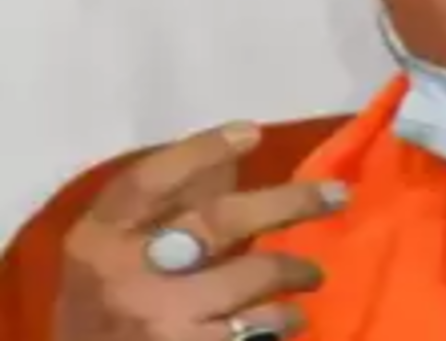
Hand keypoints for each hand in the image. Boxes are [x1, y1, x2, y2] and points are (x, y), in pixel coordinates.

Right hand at [53, 123, 347, 340]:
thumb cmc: (101, 309)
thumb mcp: (110, 254)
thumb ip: (165, 207)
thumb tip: (232, 156)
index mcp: (99, 239)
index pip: (149, 181)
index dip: (199, 150)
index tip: (252, 132)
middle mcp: (127, 275)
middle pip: (218, 221)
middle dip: (287, 204)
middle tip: (338, 195)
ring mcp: (159, 322)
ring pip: (250, 280)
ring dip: (294, 273)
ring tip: (312, 276)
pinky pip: (253, 332)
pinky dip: (279, 323)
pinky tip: (292, 319)